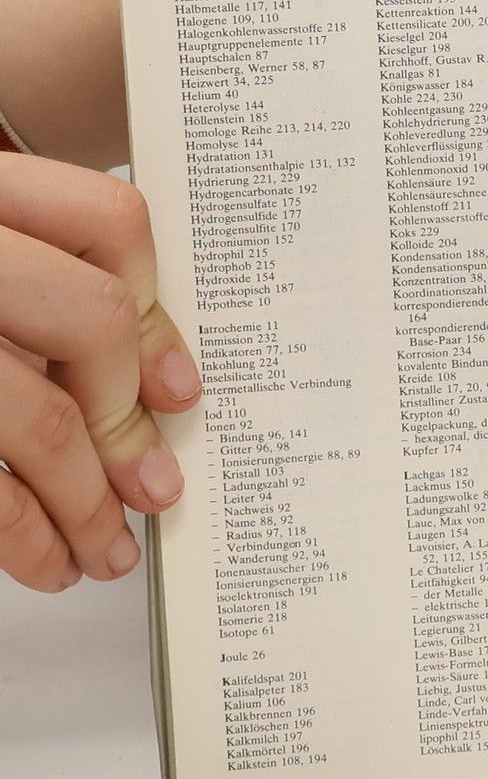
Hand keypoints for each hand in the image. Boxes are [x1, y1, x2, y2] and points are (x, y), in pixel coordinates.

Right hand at [0, 157, 198, 591]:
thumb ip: (34, 289)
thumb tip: (154, 382)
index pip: (106, 219)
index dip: (154, 310)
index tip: (177, 386)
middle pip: (88, 320)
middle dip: (125, 421)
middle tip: (151, 485)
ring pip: (35, 417)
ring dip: (83, 501)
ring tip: (103, 547)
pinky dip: (20, 534)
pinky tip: (42, 559)